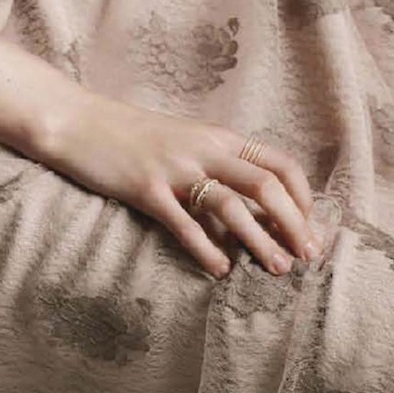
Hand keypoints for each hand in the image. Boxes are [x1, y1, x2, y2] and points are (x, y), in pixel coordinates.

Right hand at [40, 90, 320, 279]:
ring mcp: (175, 167)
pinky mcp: (146, 188)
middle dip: (292, 223)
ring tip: (276, 269)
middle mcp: (204, 149)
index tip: (311, 229)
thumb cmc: (136, 136)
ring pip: (231, 205)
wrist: (82, 122)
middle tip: (307, 257)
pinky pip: (184, 222)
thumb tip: (254, 202)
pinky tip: (220, 270)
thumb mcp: (187, 140)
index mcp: (219, 136)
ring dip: (259, 240)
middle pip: (265, 185)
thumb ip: (218, 163)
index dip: (302, 197)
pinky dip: (206, 248)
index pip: (279, 163)